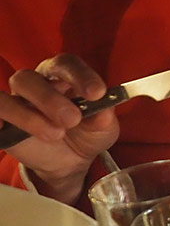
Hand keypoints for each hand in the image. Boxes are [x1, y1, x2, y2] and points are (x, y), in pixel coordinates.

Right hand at [0, 54, 119, 203]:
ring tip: (56, 134)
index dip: (80, 75)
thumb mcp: (103, 128)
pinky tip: (8, 129)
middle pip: (29, 78)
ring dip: (28, 116)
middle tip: (72, 119)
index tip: (97, 93)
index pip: (66, 64)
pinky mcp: (2, 123)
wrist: (71, 161)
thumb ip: (104, 117)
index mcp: (62, 77)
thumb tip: (104, 109)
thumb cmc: (87, 134)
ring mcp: (14, 103)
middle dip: (50, 98)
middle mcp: (34, 85)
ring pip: (5, 98)